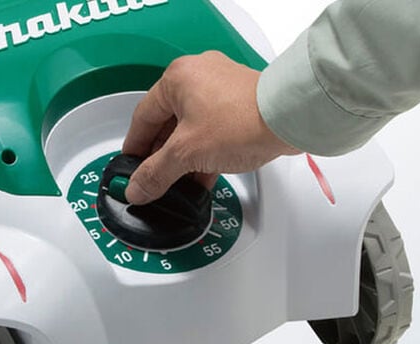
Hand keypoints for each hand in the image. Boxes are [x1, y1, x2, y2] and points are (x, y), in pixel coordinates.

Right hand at [123, 51, 300, 204]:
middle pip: (167, 124)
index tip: (131, 166)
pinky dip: (204, 154)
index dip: (134, 146)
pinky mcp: (239, 106)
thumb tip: (138, 188)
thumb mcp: (187, 152)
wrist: (289, 119)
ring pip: (191, 130)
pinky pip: (212, 132)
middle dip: (161, 156)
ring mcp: (221, 91)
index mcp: (177, 79)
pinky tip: (200, 178)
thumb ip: (157, 172)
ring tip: (176, 183)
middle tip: (153, 178)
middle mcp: (198, 78)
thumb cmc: (242, 121)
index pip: (143, 117)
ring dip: (183, 158)